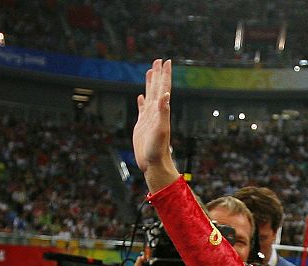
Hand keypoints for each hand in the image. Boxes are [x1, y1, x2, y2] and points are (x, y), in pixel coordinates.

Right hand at [133, 59, 180, 191]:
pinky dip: (142, 101)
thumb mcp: (161, 130)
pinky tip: (141, 97)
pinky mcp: (142, 125)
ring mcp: (148, 118)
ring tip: (150, 72)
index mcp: (160, 111)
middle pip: (157, 89)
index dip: (165, 75)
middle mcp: (155, 112)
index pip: (163, 88)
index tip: (166, 61)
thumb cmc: (158, 150)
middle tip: (158, 60)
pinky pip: (142, 109)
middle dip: (158, 74)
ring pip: (149, 96)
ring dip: (150, 84)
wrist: (153, 164)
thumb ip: (163, 112)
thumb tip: (166, 95)